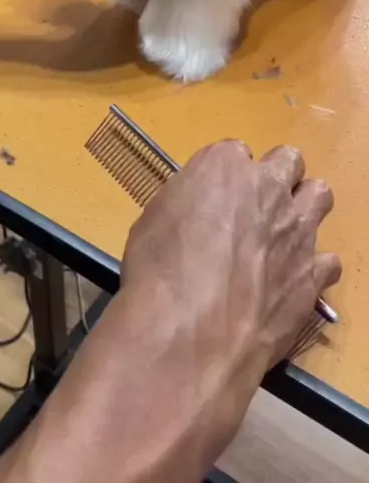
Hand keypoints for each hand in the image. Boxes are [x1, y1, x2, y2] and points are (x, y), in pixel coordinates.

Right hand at [123, 140, 340, 373]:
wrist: (192, 330)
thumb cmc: (158, 270)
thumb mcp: (155, 220)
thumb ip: (187, 205)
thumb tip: (197, 216)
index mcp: (224, 166)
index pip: (236, 152)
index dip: (226, 176)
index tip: (215, 197)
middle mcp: (269, 189)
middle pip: (289, 160)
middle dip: (276, 176)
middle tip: (256, 205)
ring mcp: (297, 230)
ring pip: (320, 195)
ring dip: (304, 207)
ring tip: (282, 234)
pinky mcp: (313, 274)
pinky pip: (328, 259)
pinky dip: (312, 267)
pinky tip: (291, 282)